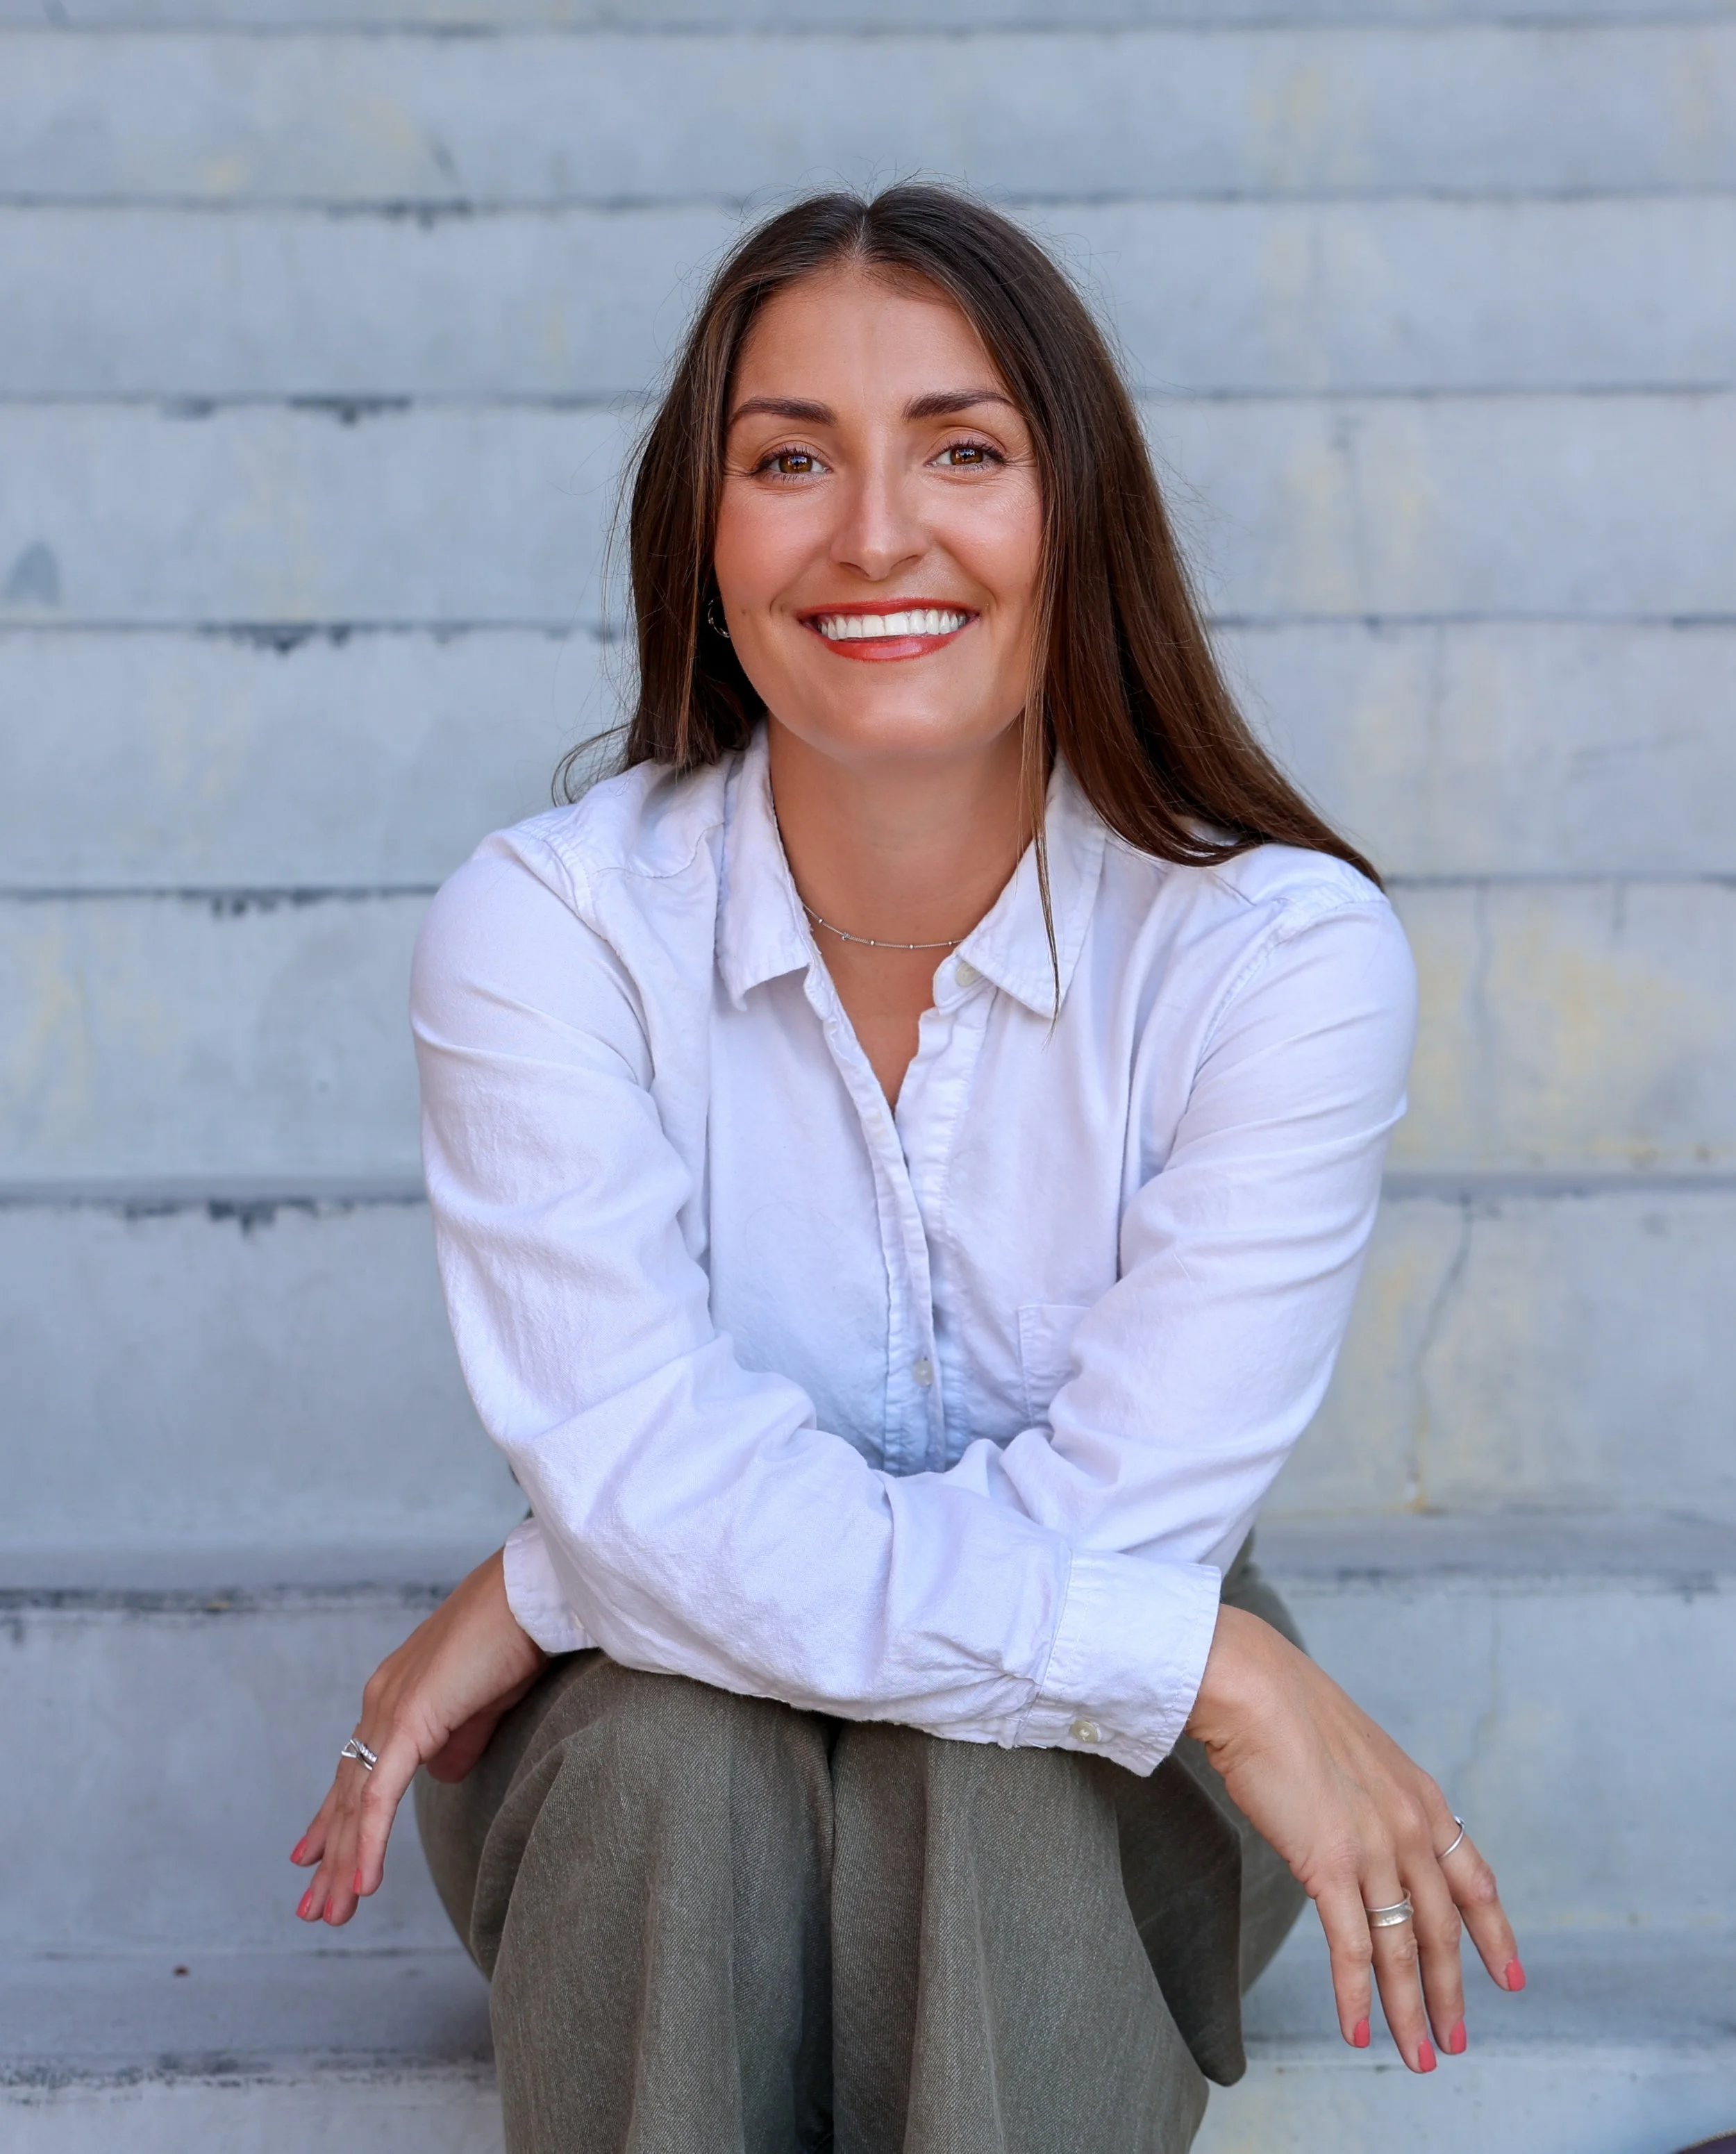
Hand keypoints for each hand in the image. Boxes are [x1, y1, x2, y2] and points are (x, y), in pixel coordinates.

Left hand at [290, 1548, 545, 1926]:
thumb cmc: (517, 1637)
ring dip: (343, 1863)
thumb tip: (442, 1774)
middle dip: (330, 1855)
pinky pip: (381, 1797)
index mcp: (395, 1695)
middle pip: (347, 1793)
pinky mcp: (411, 1722)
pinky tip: (363, 1885)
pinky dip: (369, 1843)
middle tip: (313, 1908)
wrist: (531, 1593)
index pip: (356, 1770)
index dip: (335, 1819)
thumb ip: (459, 1738)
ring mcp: (391, 1711)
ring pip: (356, 1803)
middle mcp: (381, 1703)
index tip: (313, 1859)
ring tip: (331, 1912)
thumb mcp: (484, 1702)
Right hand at [1187, 1605, 1521, 2071]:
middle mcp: (1409, 1826)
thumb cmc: (1287, 1709)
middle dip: (1451, 1991)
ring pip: (1402, 1947)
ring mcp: (1373, 1846)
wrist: (1252, 1685)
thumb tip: (1361, 1824)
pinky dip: (1356, 1994)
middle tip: (1456, 2039)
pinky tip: (1356, 2028)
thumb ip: (1371, 1795)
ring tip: (1417, 2054)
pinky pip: (1352, 1945)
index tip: (1509, 1977)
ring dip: (1409, 2009)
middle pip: (1443, 1928)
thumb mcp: (1356, 1751)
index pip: (1475, 1880)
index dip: (1495, 1934)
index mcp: (1420, 1797)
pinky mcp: (1329, 1862)